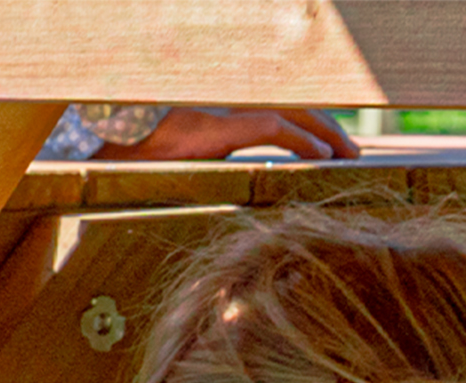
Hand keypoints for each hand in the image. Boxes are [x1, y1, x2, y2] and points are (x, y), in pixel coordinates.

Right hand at [122, 107, 360, 161]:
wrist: (112, 156)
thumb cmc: (148, 167)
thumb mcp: (196, 166)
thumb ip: (228, 168)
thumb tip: (257, 191)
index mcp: (227, 114)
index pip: (281, 112)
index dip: (311, 126)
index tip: (334, 148)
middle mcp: (230, 107)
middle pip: (293, 108)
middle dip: (327, 127)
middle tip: (353, 152)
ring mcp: (225, 114)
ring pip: (290, 114)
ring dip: (325, 134)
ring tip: (349, 155)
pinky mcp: (220, 129)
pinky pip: (271, 130)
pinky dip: (301, 141)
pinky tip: (321, 157)